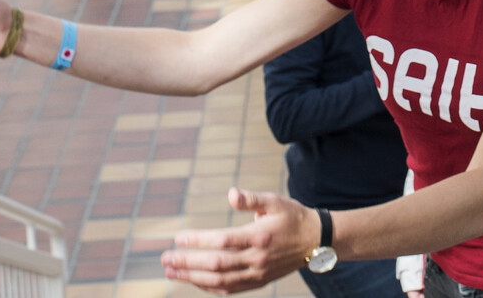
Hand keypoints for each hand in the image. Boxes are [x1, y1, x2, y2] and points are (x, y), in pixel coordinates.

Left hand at [162, 189, 315, 291]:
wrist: (316, 241)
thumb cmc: (293, 217)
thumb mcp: (275, 200)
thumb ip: (251, 199)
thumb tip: (231, 193)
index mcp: (259, 236)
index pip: (222, 241)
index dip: (198, 240)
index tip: (178, 238)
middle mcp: (256, 259)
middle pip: (216, 264)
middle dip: (187, 263)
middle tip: (165, 259)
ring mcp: (257, 274)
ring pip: (219, 280)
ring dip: (193, 278)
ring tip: (171, 273)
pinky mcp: (258, 282)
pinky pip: (229, 289)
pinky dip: (209, 287)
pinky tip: (195, 281)